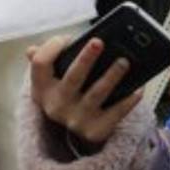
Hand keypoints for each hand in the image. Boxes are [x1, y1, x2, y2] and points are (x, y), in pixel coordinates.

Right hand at [27, 35, 142, 148]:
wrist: (74, 130)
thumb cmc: (66, 91)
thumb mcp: (51, 79)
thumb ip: (45, 60)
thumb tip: (31, 51)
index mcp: (41, 88)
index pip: (40, 64)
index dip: (52, 47)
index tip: (67, 38)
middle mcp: (56, 106)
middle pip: (72, 78)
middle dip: (85, 59)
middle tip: (99, 42)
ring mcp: (76, 120)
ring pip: (97, 94)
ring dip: (112, 76)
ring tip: (124, 61)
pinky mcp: (96, 131)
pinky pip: (116, 113)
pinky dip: (128, 100)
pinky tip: (138, 87)